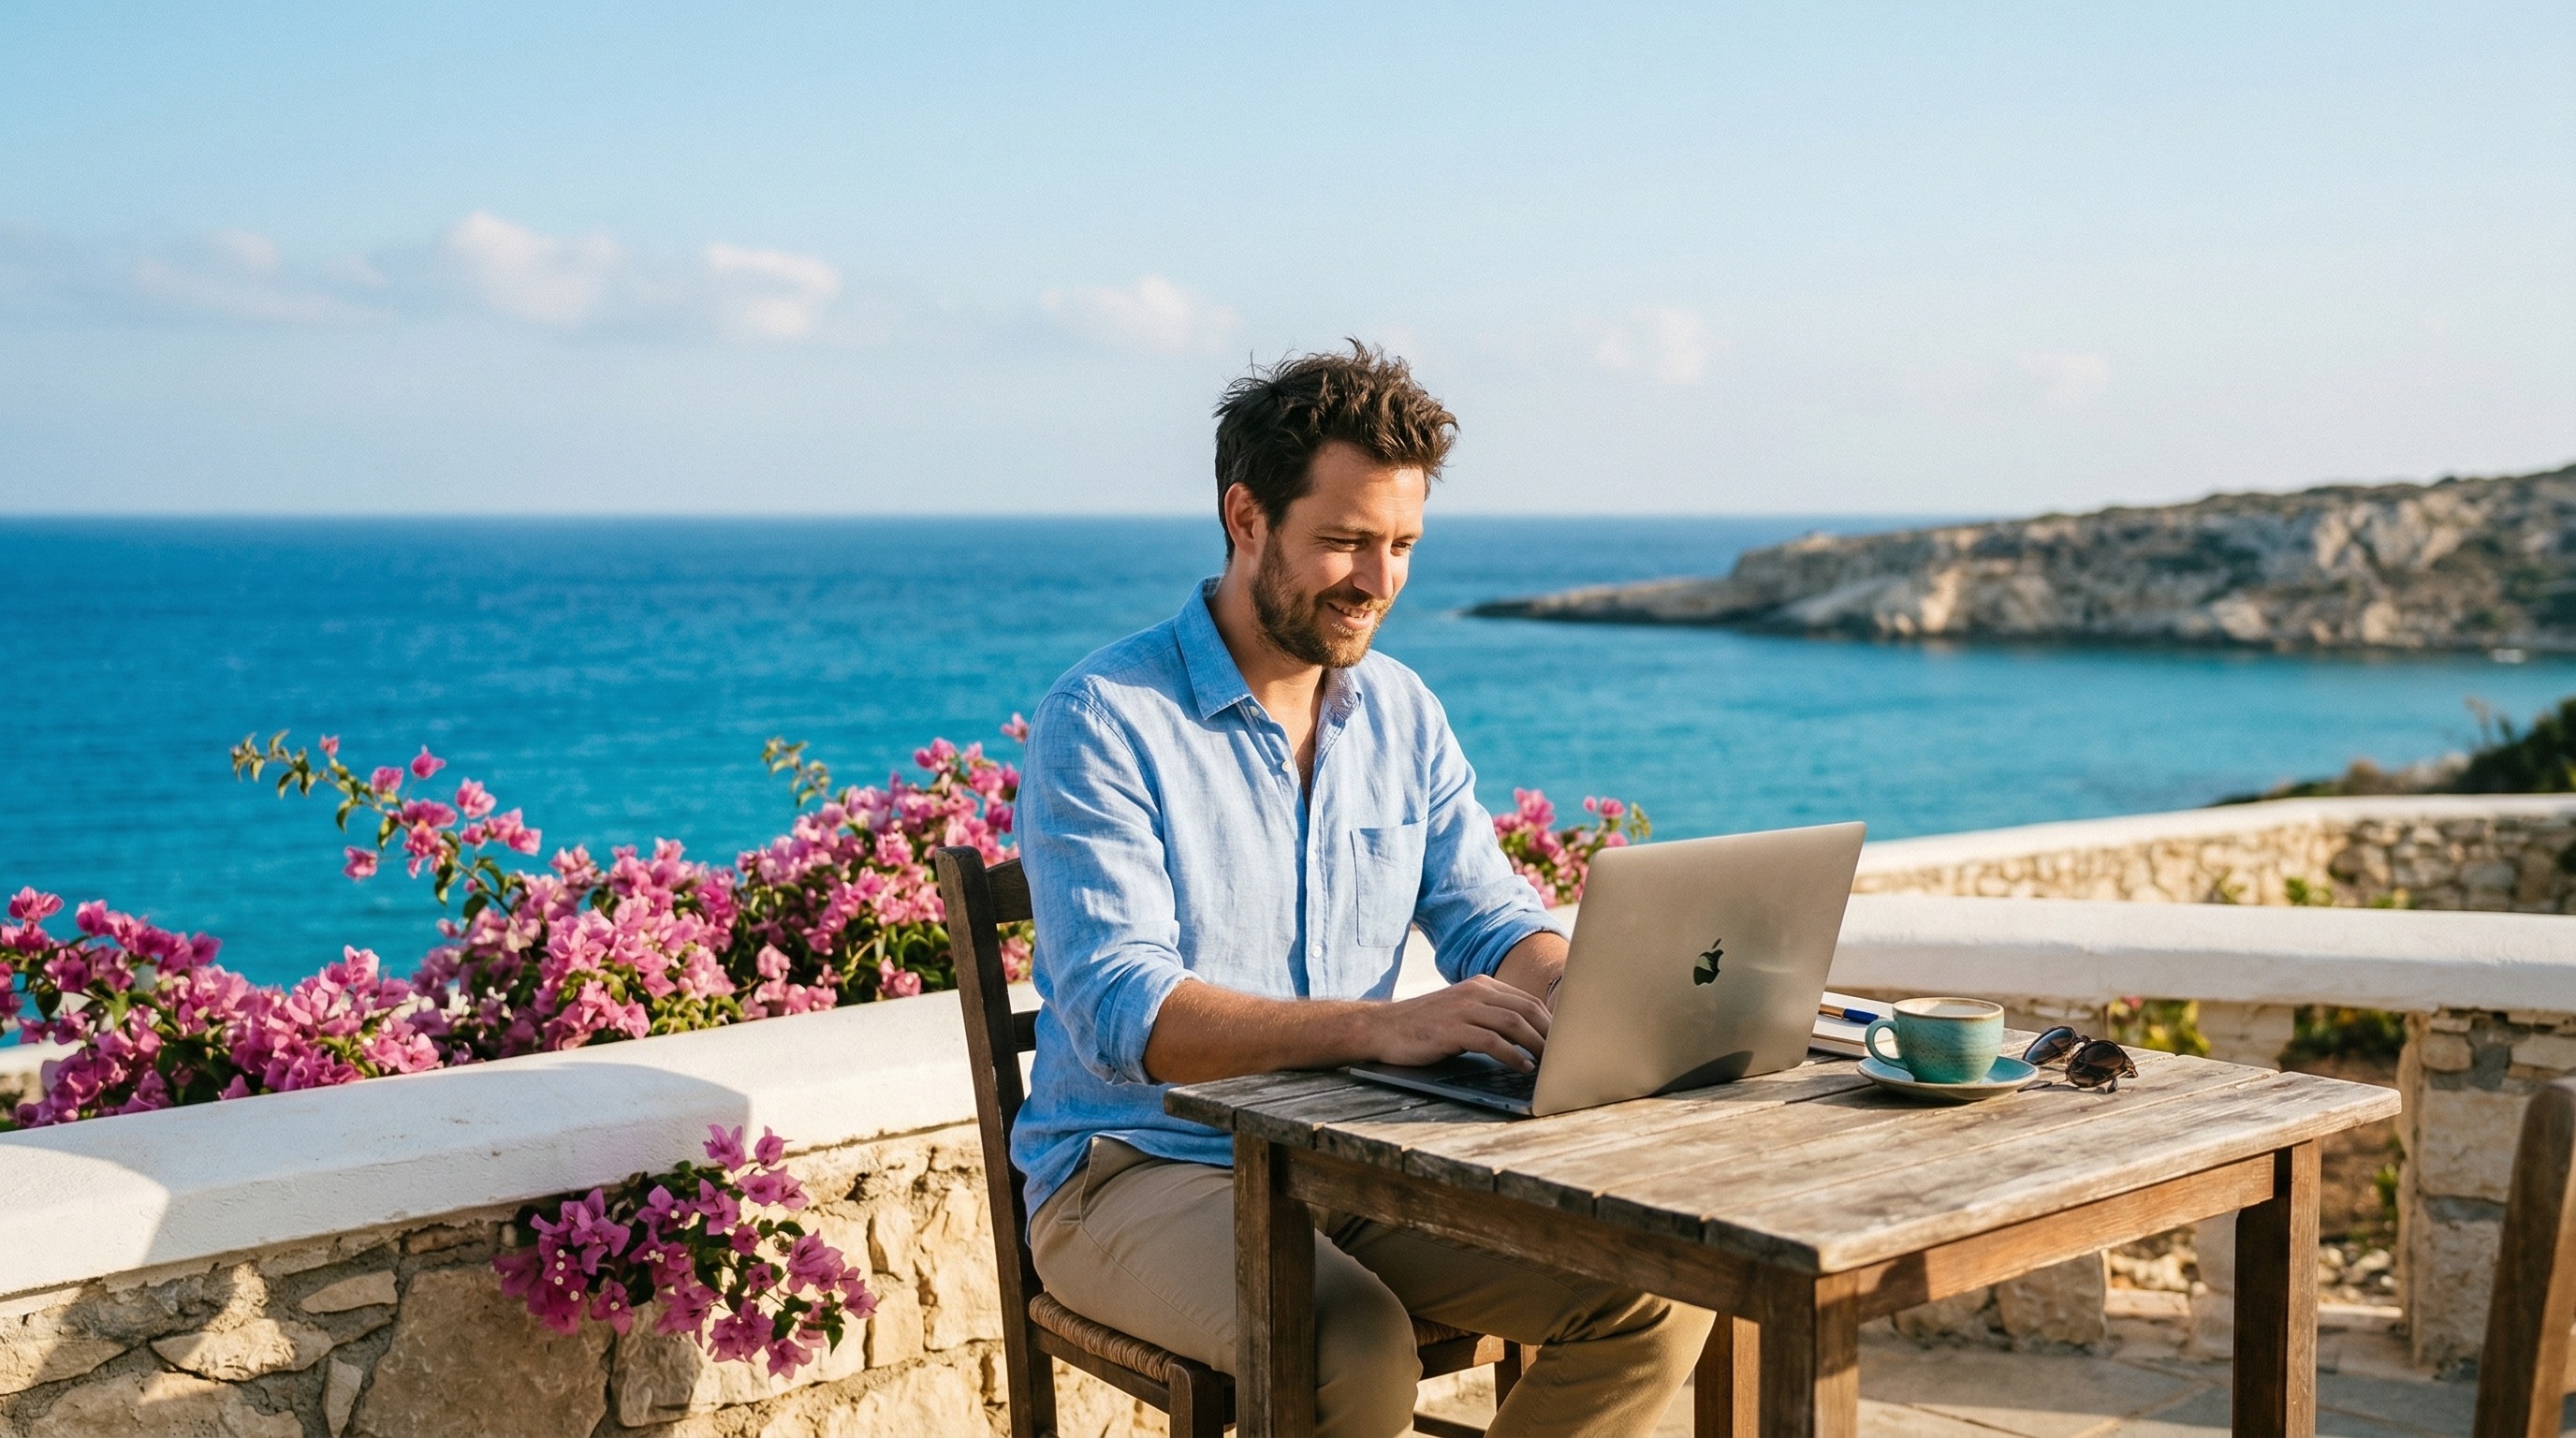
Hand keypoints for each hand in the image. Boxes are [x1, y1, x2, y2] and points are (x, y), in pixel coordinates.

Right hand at [1362, 975, 1551, 1070]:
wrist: (1382, 1027)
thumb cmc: (1424, 1026)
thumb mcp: (1460, 1012)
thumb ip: (1489, 1017)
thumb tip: (1526, 1038)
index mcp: (1481, 985)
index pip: (1528, 1001)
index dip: (1551, 1022)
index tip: (1565, 1042)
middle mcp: (1475, 992)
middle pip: (1527, 1009)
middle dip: (1551, 1034)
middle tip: (1565, 1056)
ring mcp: (1463, 1009)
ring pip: (1514, 1023)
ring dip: (1537, 1045)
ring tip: (1550, 1064)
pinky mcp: (1452, 1029)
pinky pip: (1492, 1041)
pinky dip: (1513, 1055)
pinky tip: (1522, 1067)